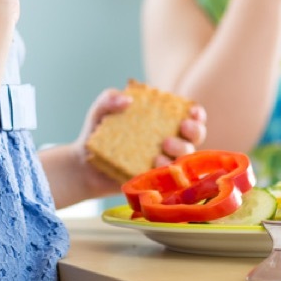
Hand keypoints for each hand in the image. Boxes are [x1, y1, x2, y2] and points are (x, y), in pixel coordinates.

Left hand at [72, 89, 208, 197]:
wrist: (82, 165)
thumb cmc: (97, 133)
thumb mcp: (99, 111)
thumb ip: (109, 99)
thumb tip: (127, 100)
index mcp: (161, 121)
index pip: (189, 117)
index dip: (197, 114)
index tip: (193, 112)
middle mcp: (167, 142)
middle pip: (194, 138)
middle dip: (194, 131)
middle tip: (181, 128)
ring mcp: (162, 163)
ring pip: (184, 159)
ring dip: (179, 153)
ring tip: (159, 152)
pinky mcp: (154, 181)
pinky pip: (168, 180)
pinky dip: (165, 174)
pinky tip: (154, 169)